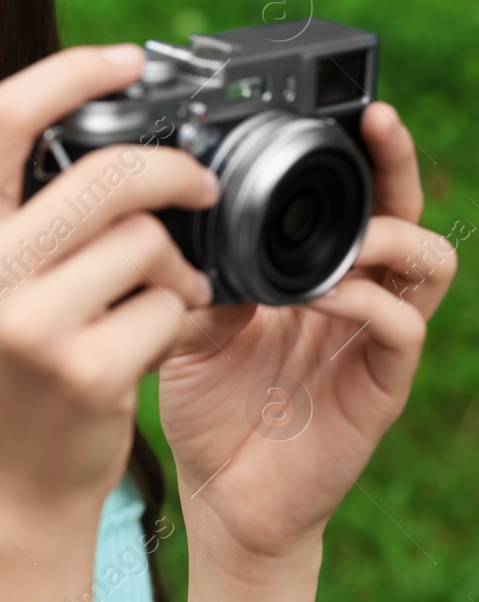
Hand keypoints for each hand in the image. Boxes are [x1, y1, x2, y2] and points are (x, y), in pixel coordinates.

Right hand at [0, 44, 218, 515]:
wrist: (11, 473)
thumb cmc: (14, 354)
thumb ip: (27, 199)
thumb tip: (113, 116)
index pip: (5, 116)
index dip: (74, 72)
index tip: (129, 60)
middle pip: (106, 172)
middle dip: (174, 174)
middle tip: (200, 190)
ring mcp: (24, 321)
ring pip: (146, 240)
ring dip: (176, 266)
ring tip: (160, 295)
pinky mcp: (81, 369)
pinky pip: (168, 306)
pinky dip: (180, 319)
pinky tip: (150, 341)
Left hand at [158, 102, 458, 563]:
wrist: (221, 494)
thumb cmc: (209, 404)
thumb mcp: (190, 322)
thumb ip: (199, 273)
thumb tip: (175, 216)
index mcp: (311, 273)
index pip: (351, 197)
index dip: (355, 152)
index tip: (339, 106)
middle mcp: (354, 297)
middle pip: (405, 212)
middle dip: (395, 164)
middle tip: (372, 123)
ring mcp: (373, 341)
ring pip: (426, 263)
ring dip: (387, 236)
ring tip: (344, 233)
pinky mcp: (379, 387)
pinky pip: (400, 329)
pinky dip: (368, 302)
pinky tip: (325, 296)